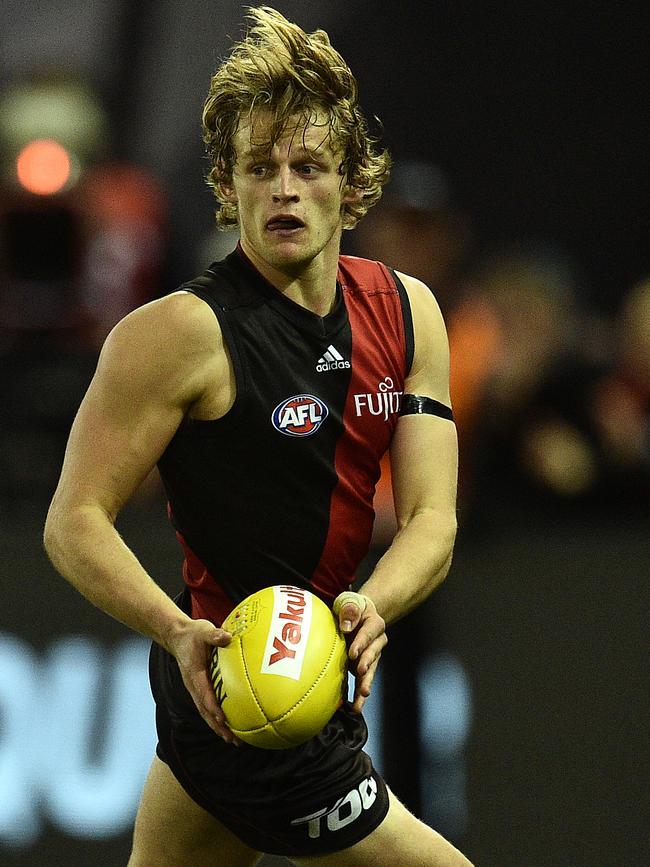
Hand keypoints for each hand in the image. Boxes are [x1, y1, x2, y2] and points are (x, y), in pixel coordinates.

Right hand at [166, 617, 239, 744]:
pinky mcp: (199, 688)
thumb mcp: (203, 630)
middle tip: (233, 739)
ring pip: (206, 713)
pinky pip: (208, 707)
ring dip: (219, 727)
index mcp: (194, 674)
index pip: (204, 693)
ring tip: (234, 740)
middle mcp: (193, 686)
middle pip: (205, 711)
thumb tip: (227, 637)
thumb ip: (214, 635)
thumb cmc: (192, 634)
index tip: (223, 718)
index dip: (213, 706)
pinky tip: (229, 726)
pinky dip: (217, 719)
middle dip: (218, 726)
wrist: (177, 636)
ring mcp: (195, 689)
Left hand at [333, 591, 386, 713]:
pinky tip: (355, 706)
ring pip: (371, 671)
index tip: (352, 652)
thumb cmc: (351, 607)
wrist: (358, 614)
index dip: (362, 643)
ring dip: (366, 683)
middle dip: (366, 663)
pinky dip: (359, 694)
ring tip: (362, 696)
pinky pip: (363, 680)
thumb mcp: (349, 602)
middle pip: (373, 653)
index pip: (369, 633)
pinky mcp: (364, 667)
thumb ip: (349, 610)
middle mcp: (377, 641)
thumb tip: (346, 626)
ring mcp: (372, 656)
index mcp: (374, 623)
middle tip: (360, 672)